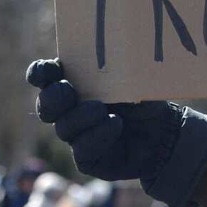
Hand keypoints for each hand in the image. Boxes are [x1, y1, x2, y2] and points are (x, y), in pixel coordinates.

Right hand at [26, 59, 206, 206]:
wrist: (166, 132)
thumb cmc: (145, 100)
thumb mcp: (130, 79)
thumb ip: (112, 68)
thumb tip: (106, 47)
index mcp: (75, 85)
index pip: (46, 77)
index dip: (40, 73)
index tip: (47, 70)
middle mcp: (70, 111)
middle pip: (46, 105)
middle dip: (54, 98)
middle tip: (68, 91)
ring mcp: (76, 136)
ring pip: (64, 128)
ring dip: (82, 118)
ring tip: (104, 112)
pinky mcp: (87, 158)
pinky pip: (82, 149)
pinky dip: (98, 136)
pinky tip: (115, 125)